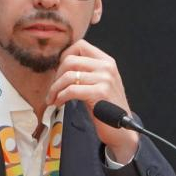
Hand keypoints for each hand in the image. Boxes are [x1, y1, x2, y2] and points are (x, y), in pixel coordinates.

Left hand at [45, 39, 138, 162]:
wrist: (122, 130)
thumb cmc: (106, 108)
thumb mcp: (99, 83)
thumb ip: (85, 71)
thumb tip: (60, 65)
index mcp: (106, 61)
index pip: (80, 45)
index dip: (64, 56)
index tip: (59, 71)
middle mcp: (107, 67)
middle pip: (70, 60)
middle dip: (56, 75)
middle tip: (53, 88)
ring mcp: (105, 79)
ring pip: (68, 76)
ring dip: (55, 89)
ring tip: (52, 98)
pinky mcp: (100, 92)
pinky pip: (71, 90)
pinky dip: (60, 97)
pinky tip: (58, 102)